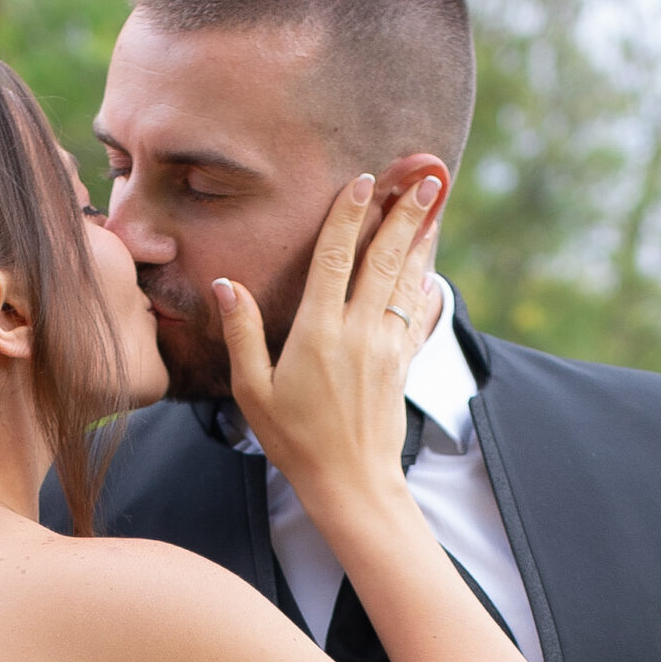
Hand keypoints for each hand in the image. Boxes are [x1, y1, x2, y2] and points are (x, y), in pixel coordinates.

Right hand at [213, 172, 441, 531]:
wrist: (351, 484)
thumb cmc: (295, 441)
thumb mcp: (253, 391)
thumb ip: (242, 334)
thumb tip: (225, 285)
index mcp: (318, 333)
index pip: (335, 258)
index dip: (349, 216)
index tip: (363, 181)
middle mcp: (359, 332)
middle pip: (384, 259)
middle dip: (404, 215)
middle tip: (426, 177)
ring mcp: (387, 347)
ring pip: (408, 280)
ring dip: (421, 239)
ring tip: (436, 203)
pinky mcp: (403, 364)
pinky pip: (418, 312)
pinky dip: (426, 284)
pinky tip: (431, 267)